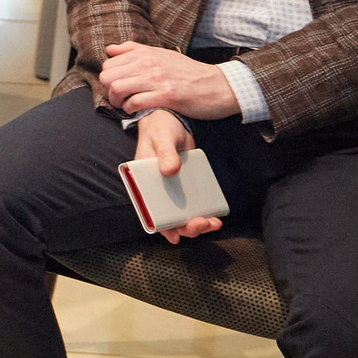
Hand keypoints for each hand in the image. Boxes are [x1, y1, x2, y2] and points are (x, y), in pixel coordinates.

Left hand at [99, 42, 239, 117]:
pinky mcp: (167, 95)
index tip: (118, 87)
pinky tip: (137, 111)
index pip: (108, 65)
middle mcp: (149, 63)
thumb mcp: (162, 54)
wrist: (221, 86)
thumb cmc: (190, 73)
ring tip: (126, 106)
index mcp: (146, 53)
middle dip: (108, 91)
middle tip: (120, 99)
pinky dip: (130, 109)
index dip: (109, 79)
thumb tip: (109, 49)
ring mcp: (157, 79)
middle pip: (107, 77)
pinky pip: (135, 102)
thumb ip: (134, 50)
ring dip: (117, 102)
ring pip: (117, 88)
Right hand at [133, 111, 222, 241]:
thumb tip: (170, 170)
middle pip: (168, 218)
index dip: (160, 227)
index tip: (175, 236)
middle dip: (186, 227)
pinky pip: (192, 204)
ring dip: (197, 224)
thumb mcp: (161, 139)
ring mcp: (171, 190)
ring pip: (182, 215)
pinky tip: (215, 215)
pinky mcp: (185, 186)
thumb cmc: (160, 129)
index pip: (148, 211)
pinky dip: (203, 212)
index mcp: (141, 184)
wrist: (172, 120)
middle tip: (203, 224)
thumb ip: (165, 153)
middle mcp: (155, 191)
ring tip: (213, 223)